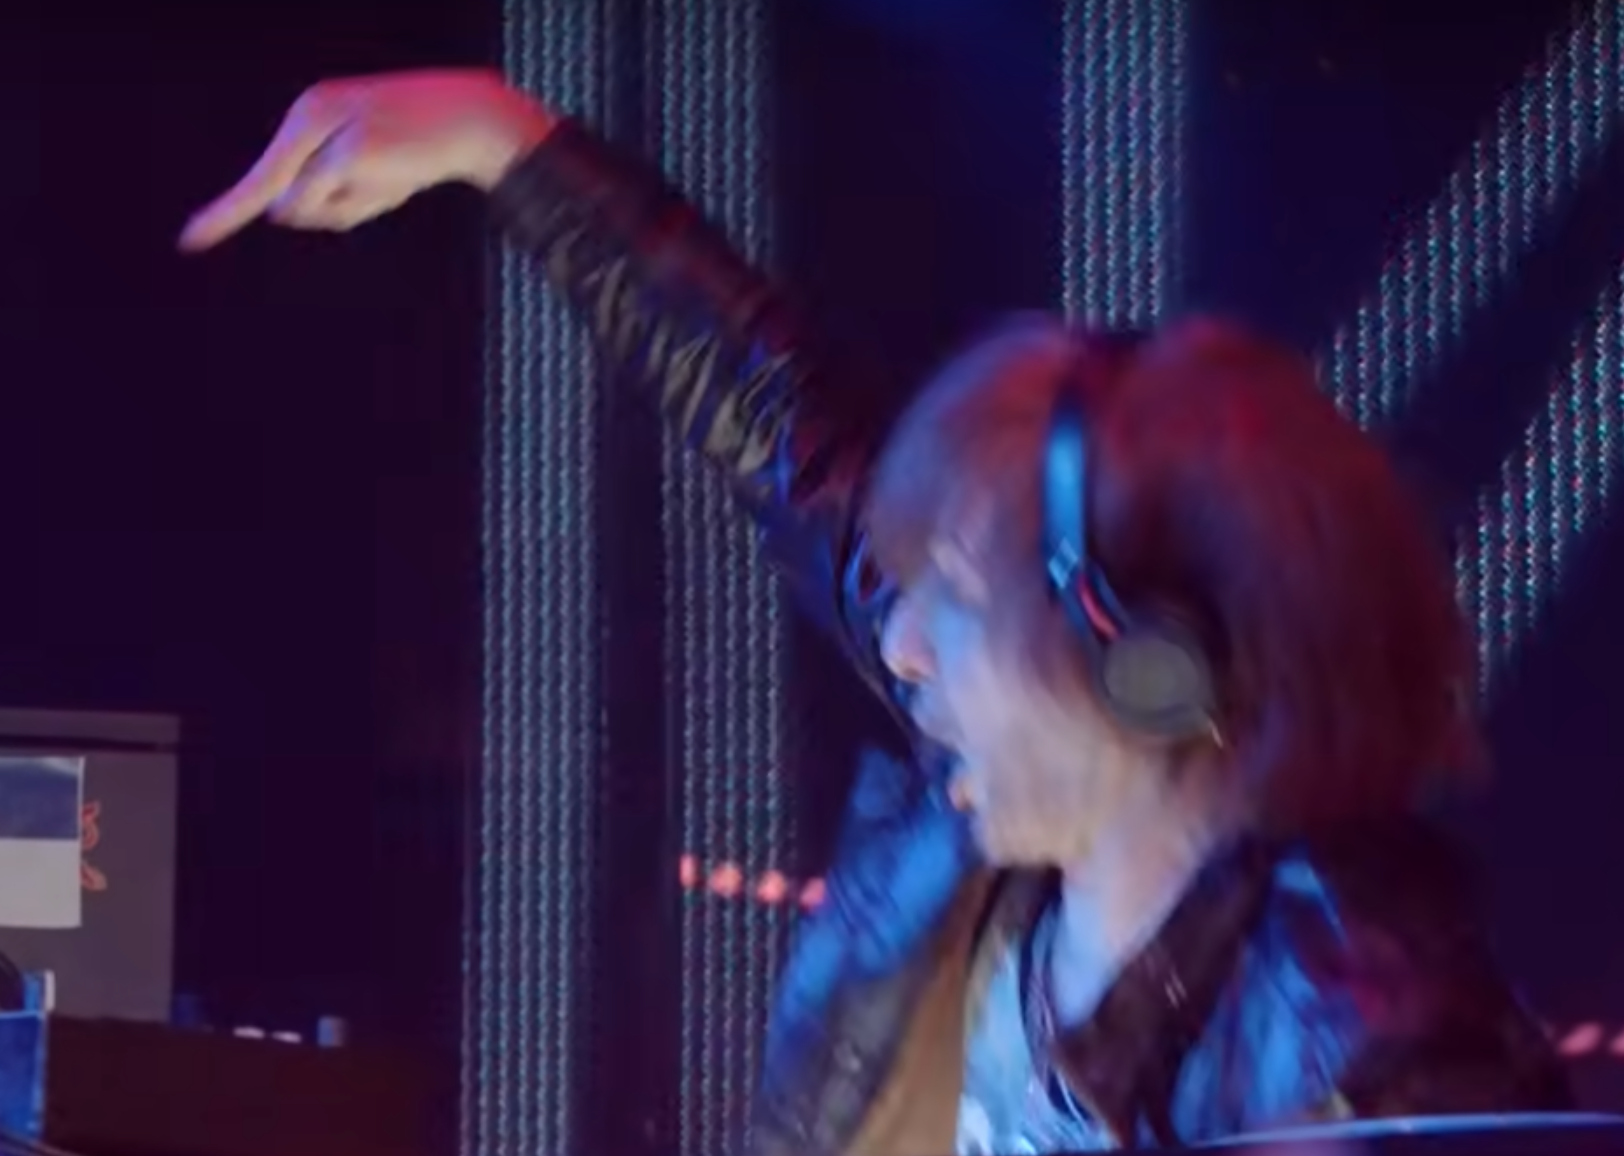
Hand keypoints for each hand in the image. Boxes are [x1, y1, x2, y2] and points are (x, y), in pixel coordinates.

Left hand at [178, 69, 555, 250]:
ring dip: (348, 207)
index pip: (261, 173)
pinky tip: (394, 172)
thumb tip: (284, 211)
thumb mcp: (367, 180)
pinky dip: (356, 201)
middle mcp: (307, 115)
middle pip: (283, 194)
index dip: (224, 213)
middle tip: (371, 186)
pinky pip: (324, 199)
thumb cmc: (419, 151)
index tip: (189, 241)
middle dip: (328, 209)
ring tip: (394, 175)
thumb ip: (327, 198)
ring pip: (303, 204)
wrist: (468, 118)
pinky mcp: (343, 149)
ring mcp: (323, 131)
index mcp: (310, 114)